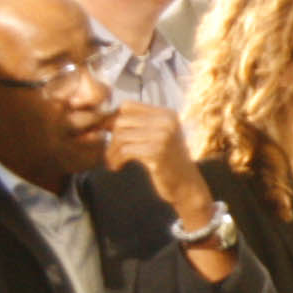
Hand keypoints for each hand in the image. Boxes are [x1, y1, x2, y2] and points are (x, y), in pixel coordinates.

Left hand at [102, 103, 208, 218]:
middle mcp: (167, 122)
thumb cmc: (169, 162)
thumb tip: (105, 120)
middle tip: (111, 153)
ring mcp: (163, 137)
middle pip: (122, 121)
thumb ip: (140, 125)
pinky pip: (124, 151)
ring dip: (111, 151)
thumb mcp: (159, 137)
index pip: (128, 106)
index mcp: (167, 114)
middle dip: (111, 138)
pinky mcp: (157, 153)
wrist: (187, 186)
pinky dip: (115, 160)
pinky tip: (117, 167)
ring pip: (121, 136)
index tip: (111, 135)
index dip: (114, 119)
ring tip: (112, 161)